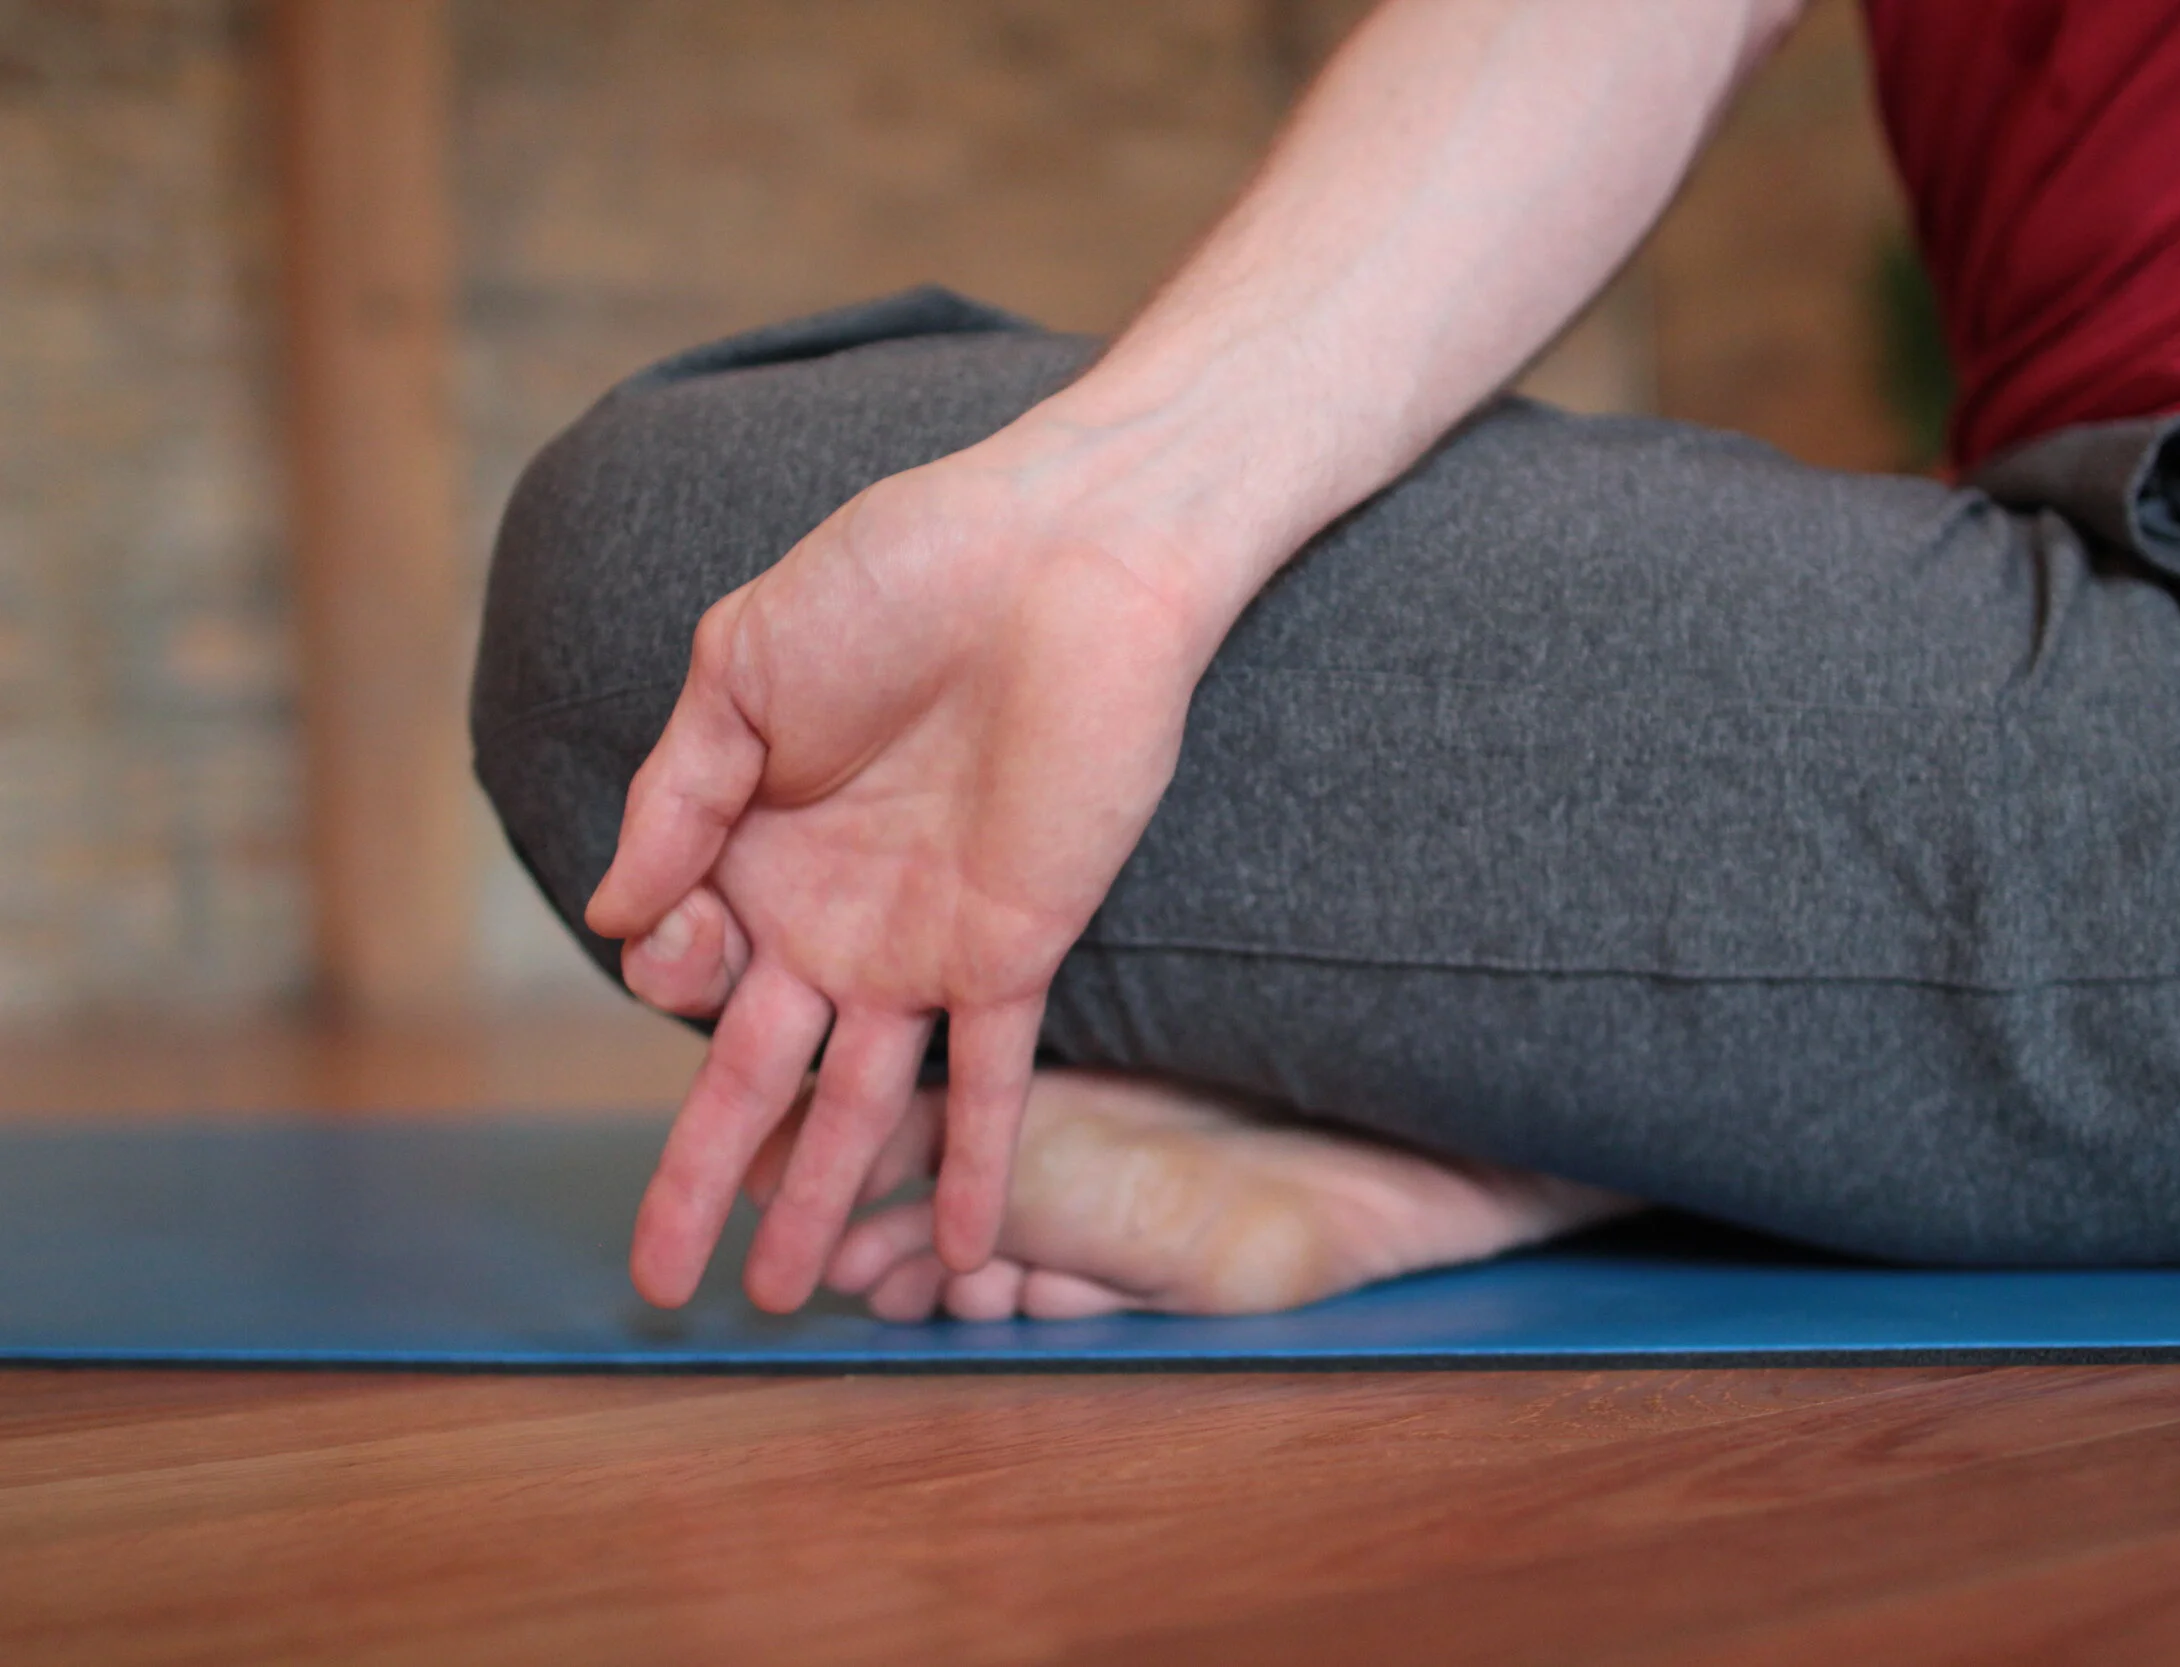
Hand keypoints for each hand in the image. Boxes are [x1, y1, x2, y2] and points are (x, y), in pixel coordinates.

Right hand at [586, 436, 1235, 1311]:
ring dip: (825, 1203)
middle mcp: (836, 915)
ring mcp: (925, 944)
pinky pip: (992, 1082)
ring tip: (786, 1299)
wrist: (1061, 553)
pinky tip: (960, 1252)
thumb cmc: (898, 574)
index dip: (667, 976)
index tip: (680, 939)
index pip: (687, 964)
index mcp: (759, 844)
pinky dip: (973, 1168)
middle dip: (705, 1174)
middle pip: (758, 1074)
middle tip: (658, 1278)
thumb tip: (614, 921)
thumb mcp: (738, 669)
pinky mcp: (1016, 950)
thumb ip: (675, 797)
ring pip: (862, 1104)